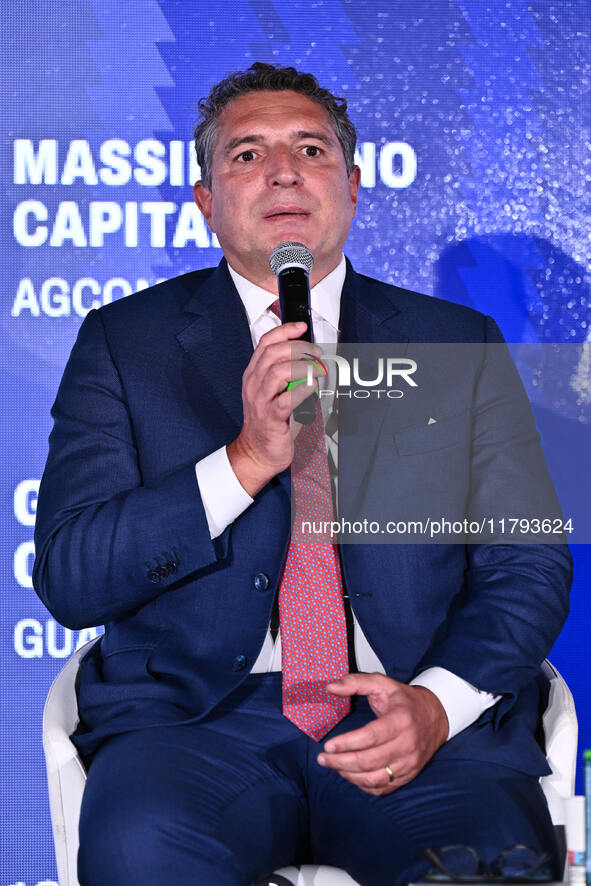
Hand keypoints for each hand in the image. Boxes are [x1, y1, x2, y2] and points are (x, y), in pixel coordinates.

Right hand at [227, 322, 323, 495]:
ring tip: (316, 370)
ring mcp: (260, 400)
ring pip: (278, 371)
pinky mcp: (270, 417)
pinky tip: (311, 389)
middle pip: (273, 353)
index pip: (266, 343)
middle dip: (299, 347)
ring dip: (302, 367)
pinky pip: (286, 399)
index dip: (285, 330)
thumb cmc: (269, 421)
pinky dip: (302, 391)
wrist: (257, 451)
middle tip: (316, 353)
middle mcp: (254, 384)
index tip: (301, 326)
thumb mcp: (273, 392)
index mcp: (254, 374)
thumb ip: (287, 374)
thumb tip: (310, 358)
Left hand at [316, 672, 448, 795]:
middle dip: (341, 762)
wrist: (436, 716)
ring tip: (334, 766)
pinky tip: (351, 775)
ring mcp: (409, 763)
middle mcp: (407, 744)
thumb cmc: (405, 700)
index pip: (370, 737)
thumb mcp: (383, 684)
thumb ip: (356, 682)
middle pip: (369, 761)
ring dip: (350, 776)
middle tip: (323, 758)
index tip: (328, 745)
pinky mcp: (409, 775)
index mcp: (401, 720)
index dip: (347, 743)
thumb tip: (331, 687)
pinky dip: (364, 786)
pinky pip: (384, 788)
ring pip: (375, 779)